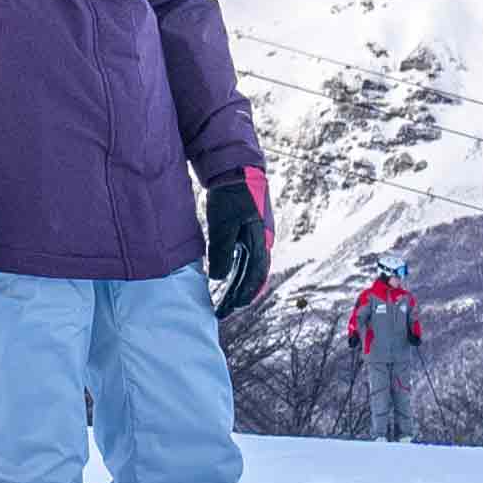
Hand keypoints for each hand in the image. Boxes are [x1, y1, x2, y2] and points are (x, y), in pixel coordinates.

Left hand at [200, 162, 271, 316]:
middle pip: (253, 275)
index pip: (255, 275)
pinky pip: (245, 259)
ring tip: (225, 302)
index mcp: (260, 240)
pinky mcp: (250, 232)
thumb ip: (222, 251)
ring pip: (249, 269)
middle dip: (239, 295)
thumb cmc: (231, 194)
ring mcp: (257, 237)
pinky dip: (238, 273)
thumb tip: (219, 278)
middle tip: (223, 312)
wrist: (238, 169)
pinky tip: (227, 280)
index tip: (233, 308)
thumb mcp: (223, 223)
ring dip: (238, 286)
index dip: (245, 293)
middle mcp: (263, 242)